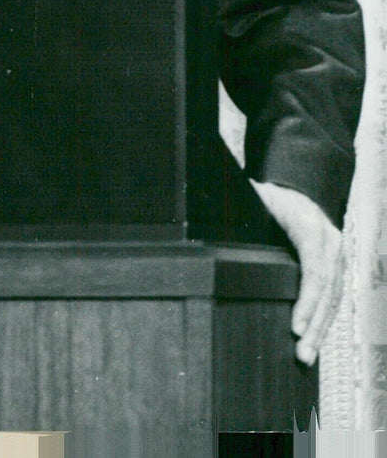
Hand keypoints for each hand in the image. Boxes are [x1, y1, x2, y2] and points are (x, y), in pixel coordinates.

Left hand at [250, 180, 342, 365]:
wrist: (295, 191)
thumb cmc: (270, 197)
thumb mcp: (255, 198)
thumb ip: (241, 213)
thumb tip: (209, 224)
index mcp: (309, 224)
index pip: (314, 268)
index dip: (307, 299)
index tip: (295, 327)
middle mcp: (329, 240)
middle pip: (327, 289)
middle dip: (315, 324)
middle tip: (301, 353)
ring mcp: (336, 255)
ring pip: (334, 297)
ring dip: (321, 328)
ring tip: (306, 356)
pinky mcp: (336, 266)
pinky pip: (333, 297)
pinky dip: (323, 320)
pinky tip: (313, 340)